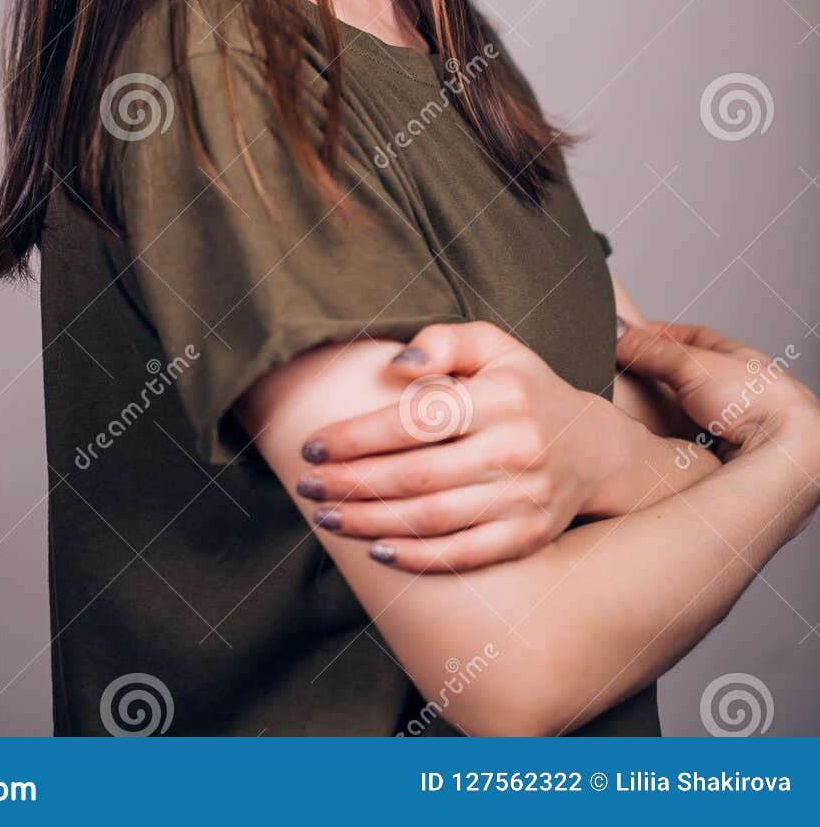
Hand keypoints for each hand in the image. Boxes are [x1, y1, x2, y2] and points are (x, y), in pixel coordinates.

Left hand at [294, 321, 635, 572]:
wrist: (592, 448)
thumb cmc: (524, 388)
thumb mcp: (494, 346)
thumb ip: (444, 341)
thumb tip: (396, 364)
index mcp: (503, 396)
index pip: (417, 420)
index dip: (358, 436)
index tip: (313, 446)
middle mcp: (517, 448)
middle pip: (417, 475)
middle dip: (352, 483)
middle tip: (307, 485)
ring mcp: (525, 498)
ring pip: (433, 519)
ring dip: (370, 522)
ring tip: (326, 516)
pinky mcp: (528, 537)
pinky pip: (464, 554)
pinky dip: (417, 558)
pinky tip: (376, 551)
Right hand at [615, 318, 819, 470]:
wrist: (783, 452)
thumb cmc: (757, 403)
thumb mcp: (693, 364)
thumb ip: (654, 350)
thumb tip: (622, 338)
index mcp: (739, 358)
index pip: (694, 337)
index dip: (662, 335)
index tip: (632, 336)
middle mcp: (740, 391)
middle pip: (689, 377)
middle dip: (659, 378)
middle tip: (627, 377)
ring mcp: (735, 425)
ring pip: (689, 413)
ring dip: (665, 414)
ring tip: (636, 415)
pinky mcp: (727, 456)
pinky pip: (689, 443)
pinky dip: (671, 442)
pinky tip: (656, 444)